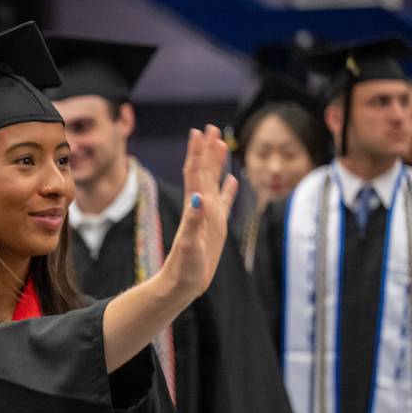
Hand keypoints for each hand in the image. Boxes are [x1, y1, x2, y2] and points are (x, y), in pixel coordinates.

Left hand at [160, 126, 237, 304]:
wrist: (180, 285)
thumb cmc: (184, 268)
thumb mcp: (189, 245)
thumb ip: (193, 221)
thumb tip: (197, 196)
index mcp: (195, 208)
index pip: (196, 174)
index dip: (198, 153)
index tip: (200, 131)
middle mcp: (201, 208)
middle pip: (203, 172)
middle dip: (206, 150)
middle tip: (210, 127)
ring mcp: (208, 216)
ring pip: (213, 183)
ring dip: (216, 164)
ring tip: (220, 145)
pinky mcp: (215, 227)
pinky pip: (223, 203)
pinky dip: (227, 190)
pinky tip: (231, 179)